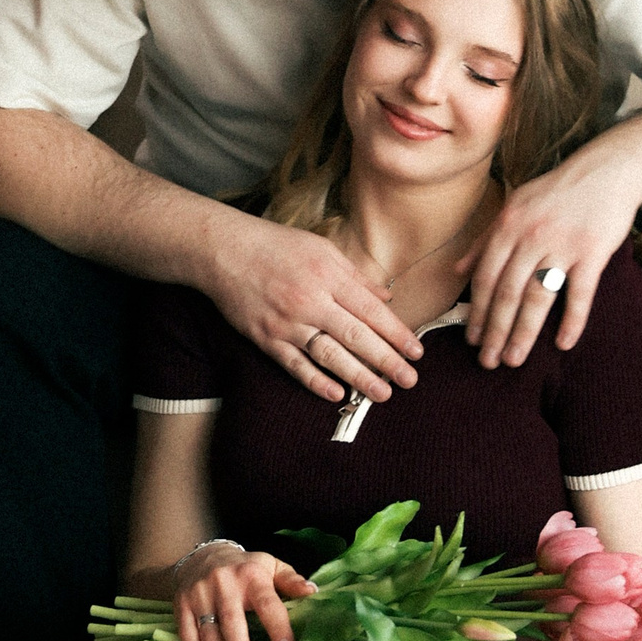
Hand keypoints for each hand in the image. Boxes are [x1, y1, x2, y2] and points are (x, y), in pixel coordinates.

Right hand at [172, 542, 311, 640]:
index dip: (277, 628)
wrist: (202, 555)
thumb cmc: (244, 568)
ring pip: (208, 634)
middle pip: (232, 622)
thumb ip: (290, 580)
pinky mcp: (181, 605)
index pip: (267, 604)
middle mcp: (223, 583)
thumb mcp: (270, 566)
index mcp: (251, 575)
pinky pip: (187, 635)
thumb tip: (312, 591)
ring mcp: (199, 594)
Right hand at [203, 209, 422, 405]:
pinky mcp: (266, 338)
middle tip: (409, 380)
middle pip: (356, 336)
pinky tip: (336, 394)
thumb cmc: (277, 246)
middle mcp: (310, 301)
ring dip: (358, 377)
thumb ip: (356, 276)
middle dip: (386, 361)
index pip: (370, 310)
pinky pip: (295, 365)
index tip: (416, 352)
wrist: (225, 251)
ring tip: (382, 394)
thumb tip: (387, 297)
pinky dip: (315, 382)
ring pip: (329, 355)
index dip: (396, 333)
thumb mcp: (322, 249)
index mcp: (328, 276)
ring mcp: (287, 322)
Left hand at [462, 130, 641, 369]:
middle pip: (507, 292)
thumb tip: (457, 270)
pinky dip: (572, 320)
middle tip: (488, 361)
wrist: (607, 170)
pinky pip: (580, 292)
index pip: (486, 277)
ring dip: (524, 333)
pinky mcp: (593, 251)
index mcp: (509, 225)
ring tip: (514, 360)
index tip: (472, 339)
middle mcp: (531, 235)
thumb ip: (485, 239)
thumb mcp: (515, 205)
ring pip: (538, 297)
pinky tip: (563, 343)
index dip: (477, 311)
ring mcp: (563, 244)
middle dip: (495, 331)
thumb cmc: (557, 190)